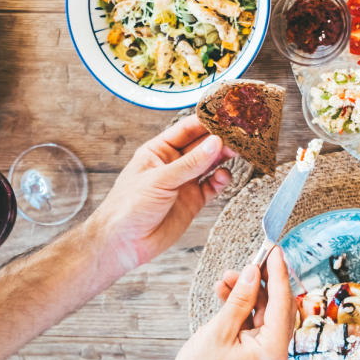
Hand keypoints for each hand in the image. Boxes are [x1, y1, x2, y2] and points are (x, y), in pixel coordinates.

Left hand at [89, 115, 236, 272]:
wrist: (123, 244)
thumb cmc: (127, 207)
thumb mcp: (159, 179)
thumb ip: (190, 163)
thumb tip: (214, 143)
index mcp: (158, 151)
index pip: (186, 129)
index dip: (205, 122)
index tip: (224, 116)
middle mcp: (173, 164)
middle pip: (201, 145)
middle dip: (218, 139)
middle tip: (236, 135)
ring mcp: (184, 183)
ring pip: (209, 164)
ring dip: (222, 157)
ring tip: (234, 153)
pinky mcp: (193, 201)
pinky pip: (212, 186)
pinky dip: (221, 180)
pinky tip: (223, 177)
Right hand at [157, 247, 292, 359]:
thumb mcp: (218, 331)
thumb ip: (239, 299)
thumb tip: (253, 272)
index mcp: (272, 351)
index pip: (282, 302)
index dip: (278, 273)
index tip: (274, 251)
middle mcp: (275, 354)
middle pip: (276, 306)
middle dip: (260, 282)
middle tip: (249, 261)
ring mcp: (265, 355)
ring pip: (262, 313)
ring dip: (246, 293)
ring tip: (226, 278)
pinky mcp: (254, 355)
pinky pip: (253, 324)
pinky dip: (241, 308)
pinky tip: (225, 293)